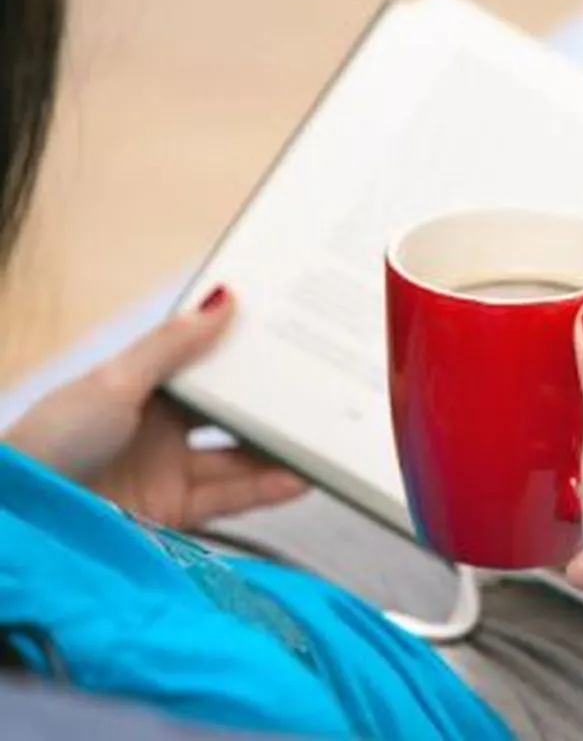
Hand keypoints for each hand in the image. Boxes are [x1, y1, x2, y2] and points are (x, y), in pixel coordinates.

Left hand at [3, 287, 305, 528]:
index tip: (290, 343)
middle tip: (321, 394)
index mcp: (141, 388)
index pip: (204, 368)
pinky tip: (298, 479)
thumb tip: (224, 298)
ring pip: (236, 459)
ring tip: (322, 441)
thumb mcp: (116, 382)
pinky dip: (265, 490)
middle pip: (228, 416)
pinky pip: (230, 498)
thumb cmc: (57, 439)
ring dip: (277, 452)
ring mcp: (168, 471)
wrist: (25, 516)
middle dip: (272, 407)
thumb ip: (172, 346)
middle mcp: (159, 428)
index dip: (244, 358)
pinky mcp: (175, 512)